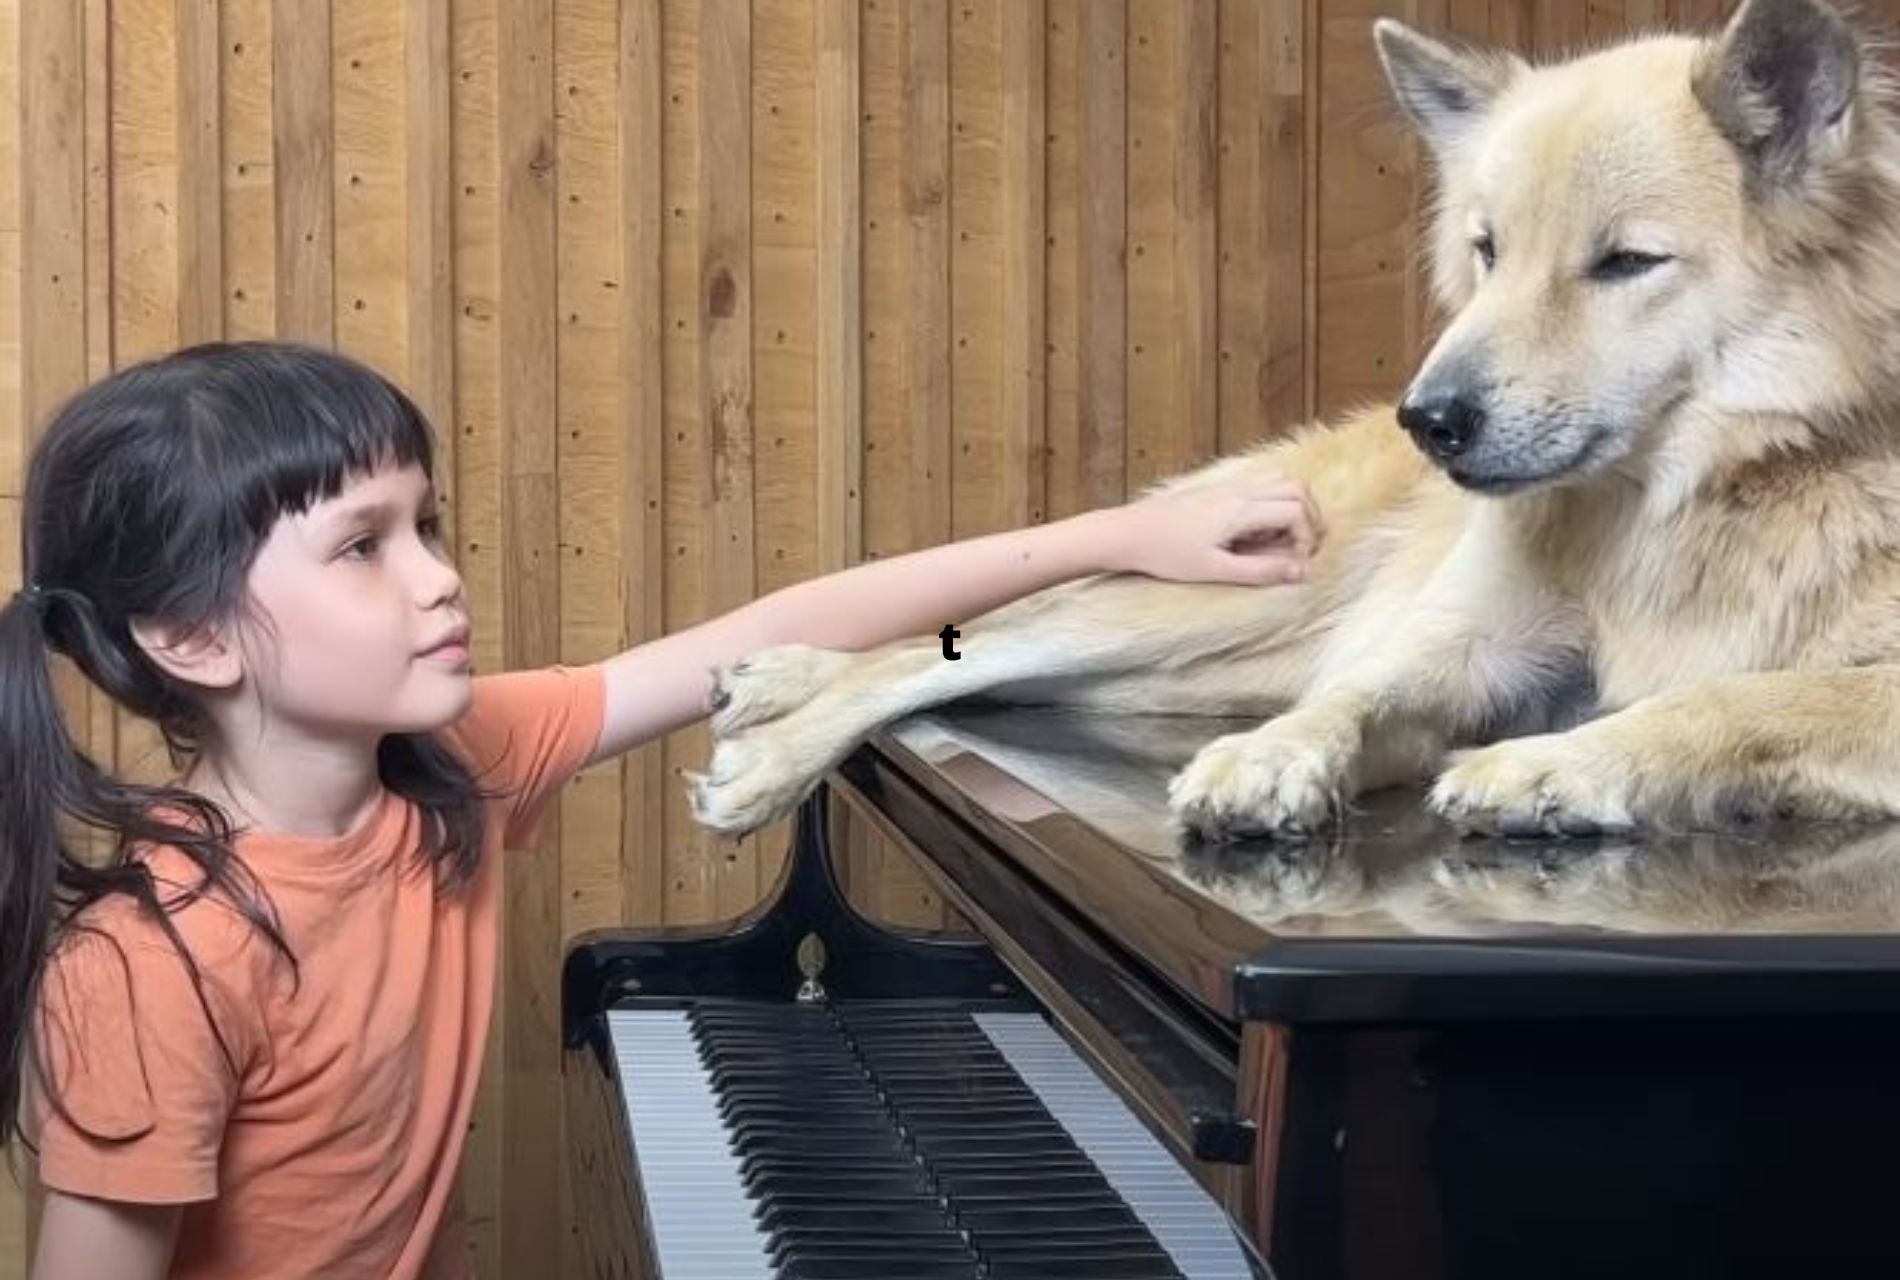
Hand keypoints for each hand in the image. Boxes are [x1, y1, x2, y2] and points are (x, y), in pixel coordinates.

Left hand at [1106, 475, 1323, 584]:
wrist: (1127, 533)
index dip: (1307, 537)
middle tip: (1302, 547)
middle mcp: (1238, 490)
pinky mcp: (1214, 489)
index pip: (1296, 511)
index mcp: (1241, 509)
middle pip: (1296, 487)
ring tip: (1279, 541)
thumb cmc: (1166, 554)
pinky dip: (1270, 504)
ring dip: (1291, 507)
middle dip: (1309, 516)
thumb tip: (1300, 572)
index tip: (1297, 562)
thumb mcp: (1215, 570)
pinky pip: (1257, 485)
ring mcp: (1226, 486)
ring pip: (1278, 481)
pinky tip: (1252, 533)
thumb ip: (1260, 571)